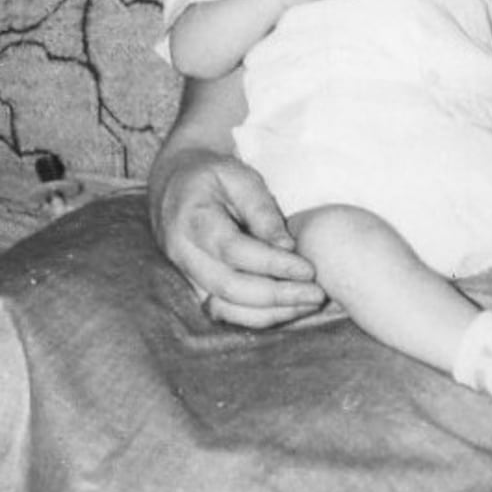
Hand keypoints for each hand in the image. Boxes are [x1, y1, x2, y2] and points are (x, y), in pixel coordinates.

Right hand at [150, 148, 327, 328]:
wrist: (175, 183)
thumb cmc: (212, 176)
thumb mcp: (239, 177)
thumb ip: (261, 210)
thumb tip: (287, 247)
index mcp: (192, 218)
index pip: (234, 250)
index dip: (272, 264)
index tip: (308, 269)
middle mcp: (183, 253)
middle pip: (229, 287)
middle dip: (277, 296)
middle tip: (316, 294)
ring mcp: (186, 274)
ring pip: (227, 307)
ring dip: (270, 312)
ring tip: (308, 303)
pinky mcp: (195, 287)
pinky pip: (226, 311)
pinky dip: (258, 315)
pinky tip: (289, 308)